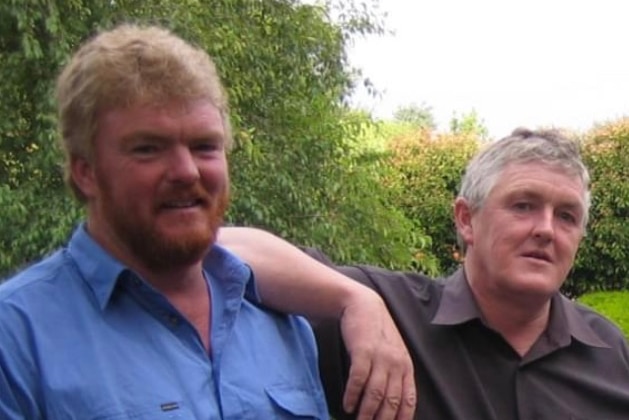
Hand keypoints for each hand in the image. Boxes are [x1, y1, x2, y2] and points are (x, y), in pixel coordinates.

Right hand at [340, 288, 416, 419]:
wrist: (362, 305)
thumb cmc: (376, 331)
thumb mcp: (393, 351)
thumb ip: (395, 373)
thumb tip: (391, 402)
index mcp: (406, 366)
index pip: (408, 400)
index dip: (401, 419)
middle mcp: (396, 363)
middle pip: (391, 401)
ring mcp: (380, 357)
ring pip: (375, 394)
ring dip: (366, 413)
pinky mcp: (362, 351)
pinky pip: (358, 380)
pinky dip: (352, 395)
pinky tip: (347, 405)